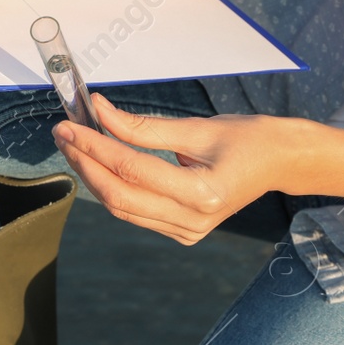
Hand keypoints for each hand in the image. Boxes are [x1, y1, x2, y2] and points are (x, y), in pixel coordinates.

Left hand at [51, 93, 284, 244]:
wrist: (280, 162)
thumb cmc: (248, 139)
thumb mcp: (198, 127)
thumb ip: (145, 126)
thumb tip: (101, 112)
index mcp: (203, 194)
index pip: (132, 169)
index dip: (96, 145)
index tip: (71, 124)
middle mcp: (194, 221)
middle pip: (120, 196)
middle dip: (86, 164)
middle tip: (63, 134)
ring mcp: (188, 232)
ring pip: (123, 208)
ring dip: (94, 177)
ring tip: (74, 145)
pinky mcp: (182, 232)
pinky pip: (136, 213)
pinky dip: (114, 189)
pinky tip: (99, 165)